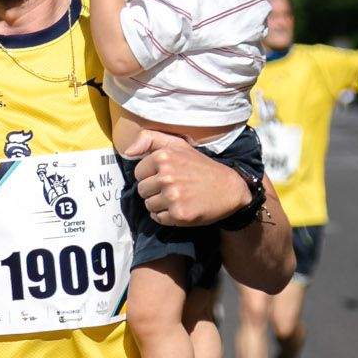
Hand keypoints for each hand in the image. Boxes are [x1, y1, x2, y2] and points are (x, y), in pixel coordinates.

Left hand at [125, 131, 253, 226]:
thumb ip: (150, 140)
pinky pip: (158, 218)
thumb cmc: (201, 167)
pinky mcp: (179, 214)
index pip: (138, 173)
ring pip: (148, 205)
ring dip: (159, 204)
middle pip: (142, 190)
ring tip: (177, 198)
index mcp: (164, 157)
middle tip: (173, 188)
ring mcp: (173, 196)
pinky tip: (180, 208)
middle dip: (154, 191)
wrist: (230, 189)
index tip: (166, 175)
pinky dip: (166, 216)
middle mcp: (167, 176)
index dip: (150, 176)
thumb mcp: (178, 145)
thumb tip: (127, 150)